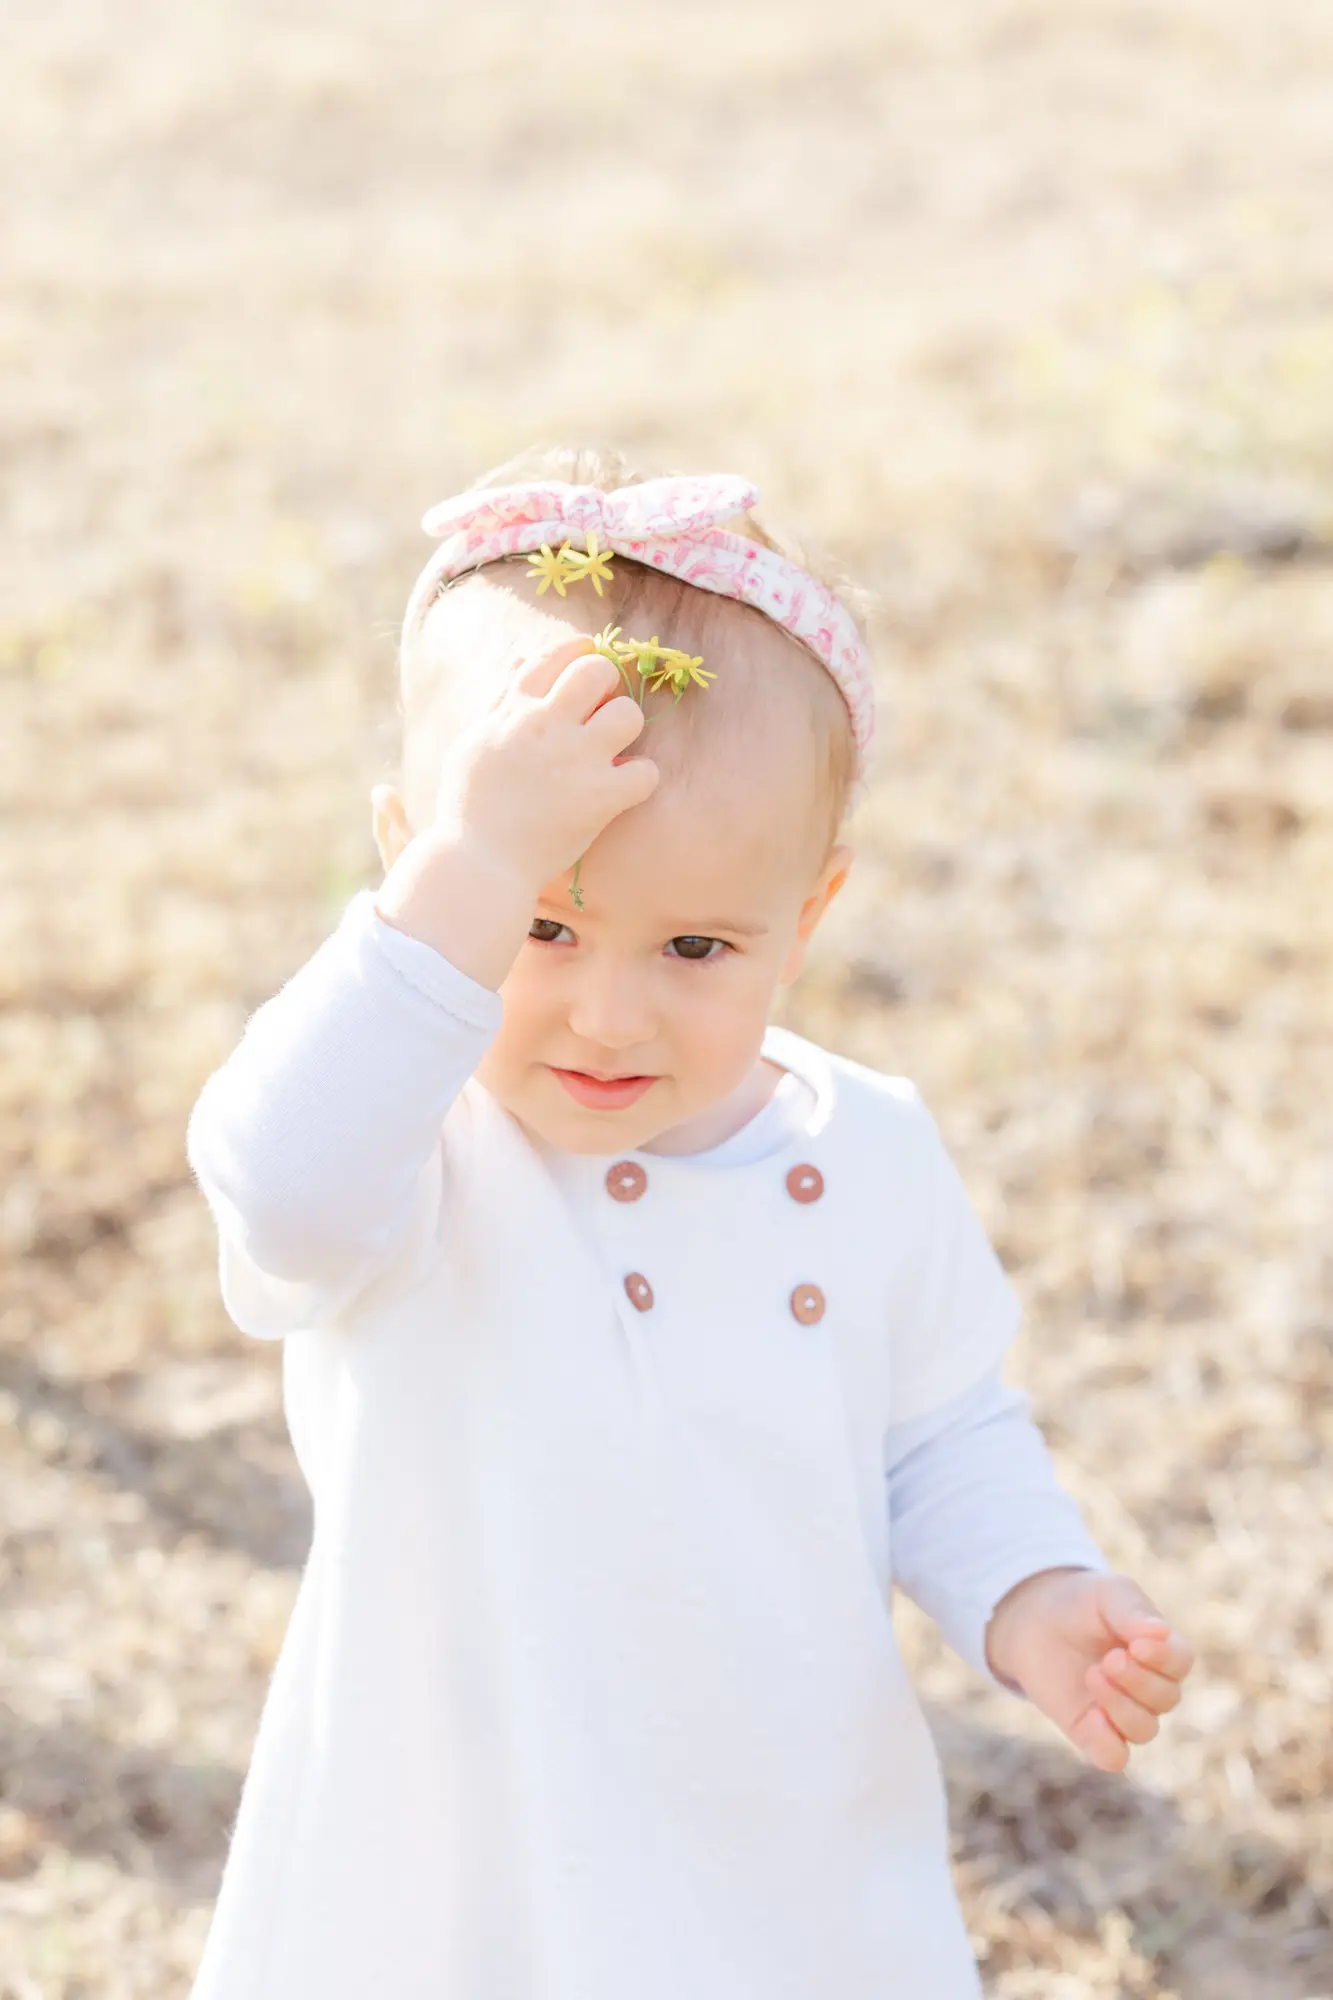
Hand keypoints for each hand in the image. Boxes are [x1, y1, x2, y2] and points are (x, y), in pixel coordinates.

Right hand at [433, 632, 659, 892]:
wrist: (479, 862)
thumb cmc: (470, 807)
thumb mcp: (474, 742)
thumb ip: (501, 701)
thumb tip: (522, 661)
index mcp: (513, 710)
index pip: (552, 657)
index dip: (577, 652)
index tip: (587, 658)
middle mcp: (546, 725)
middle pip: (597, 672)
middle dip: (607, 684)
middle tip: (602, 710)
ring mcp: (576, 759)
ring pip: (629, 714)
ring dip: (626, 729)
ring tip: (612, 751)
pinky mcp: (600, 797)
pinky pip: (646, 771)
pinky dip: (640, 781)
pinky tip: (622, 791)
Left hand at [984, 1568, 1193, 1772]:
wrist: (1035, 1617)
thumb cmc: (1081, 1603)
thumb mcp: (1107, 1593)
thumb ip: (1132, 1611)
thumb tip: (1162, 1633)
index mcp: (1160, 1650)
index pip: (1181, 1662)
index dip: (1164, 1659)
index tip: (1136, 1645)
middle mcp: (1148, 1687)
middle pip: (1166, 1699)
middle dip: (1138, 1681)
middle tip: (1108, 1659)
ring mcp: (1120, 1711)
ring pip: (1144, 1730)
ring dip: (1122, 1707)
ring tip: (1092, 1675)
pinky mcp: (1090, 1731)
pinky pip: (1114, 1757)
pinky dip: (1108, 1745)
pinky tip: (1091, 1717)